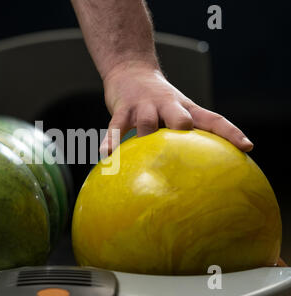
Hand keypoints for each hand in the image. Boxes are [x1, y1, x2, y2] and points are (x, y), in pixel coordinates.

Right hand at [99, 60, 253, 154]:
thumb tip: (188, 170)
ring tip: (142, 159)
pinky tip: (106, 156)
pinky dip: (111, 141)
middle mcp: (168, 105)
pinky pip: (116, 126)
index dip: (230, 132)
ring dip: (146, 139)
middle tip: (184, 153)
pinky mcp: (123, 107)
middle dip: (185, 131)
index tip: (247, 147)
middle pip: (182, 119)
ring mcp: (144, 105)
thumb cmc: (156, 99)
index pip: (213, 119)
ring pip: (148, 123)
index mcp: (185, 108)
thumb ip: (183, 134)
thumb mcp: (175, 109)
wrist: (130, 68)